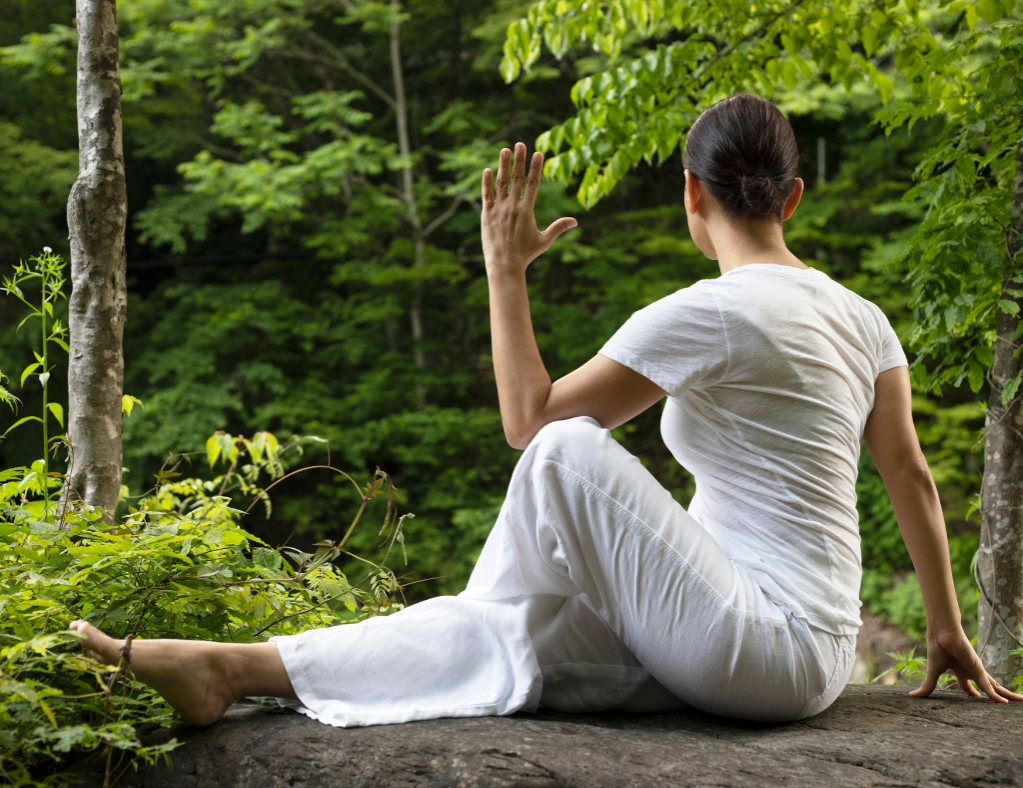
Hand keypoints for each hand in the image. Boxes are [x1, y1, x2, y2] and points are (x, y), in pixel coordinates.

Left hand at [481, 142, 576, 274]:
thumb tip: (576, 221)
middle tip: (520, 143)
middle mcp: (512, 206)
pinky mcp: (486, 215)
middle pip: (516, 178)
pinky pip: (486, 194)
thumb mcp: (544, 241)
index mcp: (527, 210)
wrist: (504, 266)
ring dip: (502, 165)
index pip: (533, 184)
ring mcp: (498, 209)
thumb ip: (558, 228)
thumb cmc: (525, 254)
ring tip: (504, 150)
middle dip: (519, 159)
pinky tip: (487, 170)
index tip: (538, 153)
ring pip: (500, 183)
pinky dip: (486, 182)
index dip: (536, 167)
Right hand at [909, 628, 1022, 702]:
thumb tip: (911, 696)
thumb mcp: (933, 673)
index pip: (969, 687)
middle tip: (1007, 704)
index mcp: (960, 671)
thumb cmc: (937, 649)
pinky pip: (989, 686)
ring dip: (1008, 695)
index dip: (973, 694)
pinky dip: (996, 696)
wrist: (941, 634)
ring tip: (1021, 701)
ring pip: (996, 687)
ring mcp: (978, 671)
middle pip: (988, 687)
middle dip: (998, 696)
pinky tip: (1004, 703)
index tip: (976, 699)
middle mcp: (972, 672)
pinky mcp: (979, 670)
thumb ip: (927, 686)